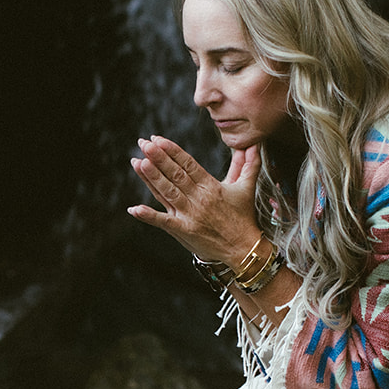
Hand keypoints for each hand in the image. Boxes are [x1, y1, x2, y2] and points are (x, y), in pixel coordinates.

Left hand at [126, 136, 263, 265]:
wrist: (244, 249)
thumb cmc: (243, 218)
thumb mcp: (246, 188)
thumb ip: (248, 165)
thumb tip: (254, 145)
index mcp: (211, 186)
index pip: (188, 164)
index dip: (172, 151)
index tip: (158, 139)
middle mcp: (198, 199)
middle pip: (175, 175)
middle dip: (158, 158)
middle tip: (144, 143)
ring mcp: (189, 215)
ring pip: (167, 192)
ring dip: (151, 178)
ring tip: (138, 162)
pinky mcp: (184, 231)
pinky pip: (163, 222)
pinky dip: (148, 216)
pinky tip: (134, 209)